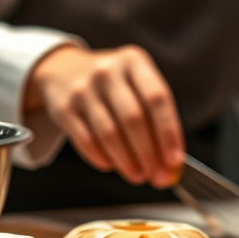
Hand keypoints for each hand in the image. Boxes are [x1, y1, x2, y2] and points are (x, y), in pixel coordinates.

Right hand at [23, 44, 183, 187]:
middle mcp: (108, 71)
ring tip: (138, 175)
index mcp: (134, 61)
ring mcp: (83, 89)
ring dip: (127, 161)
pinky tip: (112, 165)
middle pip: (133, 119)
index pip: (156, 99)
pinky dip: (102, 158)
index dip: (168, 132)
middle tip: (158, 177)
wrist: (65, 70)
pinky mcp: (64, 108)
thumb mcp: (137, 82)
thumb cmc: (114, 83)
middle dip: (148, 154)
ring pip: (109, 133)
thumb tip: (171, 163)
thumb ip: (156, 116)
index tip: (174, 160)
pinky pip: (86, 141)